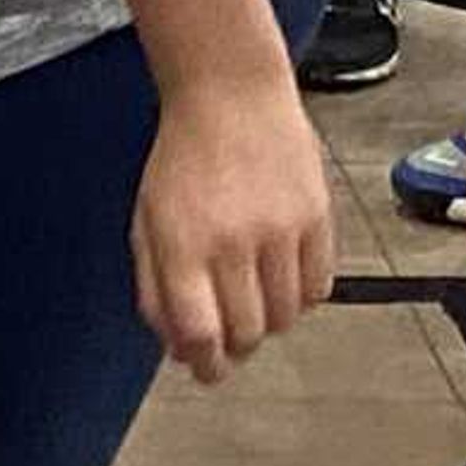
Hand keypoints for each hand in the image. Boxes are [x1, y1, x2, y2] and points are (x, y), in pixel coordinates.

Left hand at [132, 75, 336, 385]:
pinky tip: (280, 275)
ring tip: (252, 295)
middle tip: (229, 340)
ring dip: (267, 321)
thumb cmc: (183, 158)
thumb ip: (156, 285)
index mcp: (180, 241)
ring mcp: (280, 231)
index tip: (205, 370)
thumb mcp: (147, 219)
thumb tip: (177, 345)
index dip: (203, 362)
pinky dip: (300, 297)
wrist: (231, 95)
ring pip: (285, 319)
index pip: (198, 329)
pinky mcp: (318, 220)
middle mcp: (232, 240)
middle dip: (235, 348)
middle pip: (247, 332)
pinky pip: (318, 290)